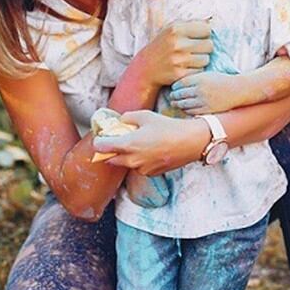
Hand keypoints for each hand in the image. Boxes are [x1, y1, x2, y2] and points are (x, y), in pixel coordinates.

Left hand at [92, 110, 209, 175]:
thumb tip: (120, 121)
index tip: (100, 138)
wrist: (191, 142)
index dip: (98, 142)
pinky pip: (138, 168)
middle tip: (115, 142)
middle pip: (110, 160)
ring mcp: (142, 169)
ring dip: (125, 156)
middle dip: (110, 152)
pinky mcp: (151, 173)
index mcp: (128, 144)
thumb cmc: (169, 127)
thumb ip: (128, 118)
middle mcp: (133, 160)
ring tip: (136, 144)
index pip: (102, 148)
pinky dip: (138, 161)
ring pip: (125, 164)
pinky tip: (149, 151)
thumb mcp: (146, 116)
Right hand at [137, 21, 212, 86]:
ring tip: (189, 59)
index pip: (207, 29)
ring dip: (201, 60)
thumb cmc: (164, 45)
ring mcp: (178, 60)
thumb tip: (212, 20)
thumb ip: (192, 23)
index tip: (198, 38)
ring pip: (206, 59)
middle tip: (194, 50)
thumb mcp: (172, 28)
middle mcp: (177, 43)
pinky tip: (186, 68)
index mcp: (176, 28)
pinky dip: (195, 71)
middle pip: (209, 45)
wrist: (146, 67)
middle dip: (204, 48)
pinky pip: (199, 71)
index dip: (204, 34)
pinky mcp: (179, 74)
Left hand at [168, 72, 245, 114]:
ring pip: (184, 104)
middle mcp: (200, 90)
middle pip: (180, 94)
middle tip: (171, 96)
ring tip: (174, 103)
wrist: (237, 90)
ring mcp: (203, 101)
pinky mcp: (207, 110)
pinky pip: (191, 111)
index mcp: (200, 79)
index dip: (174, 86)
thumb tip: (177, 83)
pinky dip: (185, 110)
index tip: (173, 87)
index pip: (180, 83)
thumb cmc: (221, 80)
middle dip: (174, 96)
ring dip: (177, 104)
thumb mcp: (207, 74)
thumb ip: (193, 78)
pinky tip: (184, 108)